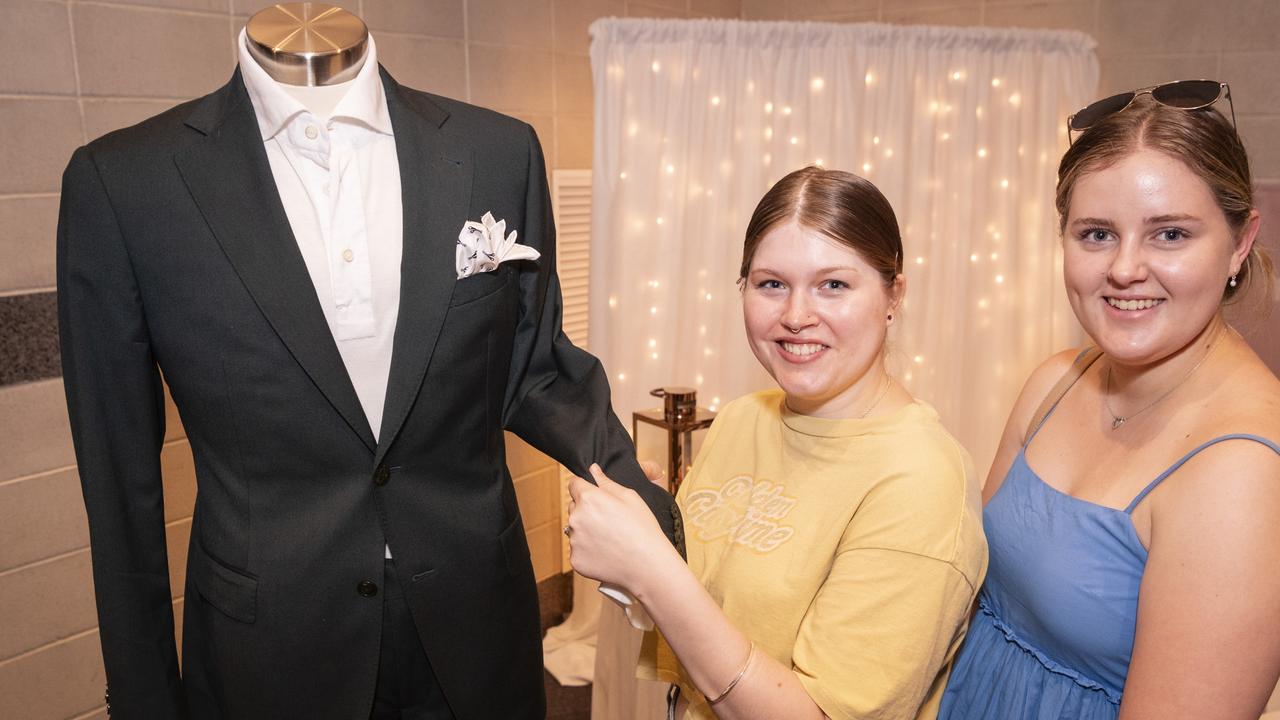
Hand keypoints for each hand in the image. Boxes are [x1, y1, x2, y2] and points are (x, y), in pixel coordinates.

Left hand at [567, 463, 677, 592]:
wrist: (647, 564)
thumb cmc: (643, 528)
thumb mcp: (630, 497)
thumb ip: (606, 482)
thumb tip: (593, 469)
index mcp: (588, 498)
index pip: (574, 484)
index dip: (586, 488)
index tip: (597, 497)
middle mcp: (575, 518)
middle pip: (574, 507)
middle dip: (587, 510)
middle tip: (609, 520)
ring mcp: (574, 540)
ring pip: (575, 529)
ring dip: (587, 531)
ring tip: (610, 538)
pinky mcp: (575, 559)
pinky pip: (578, 550)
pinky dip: (588, 550)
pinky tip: (607, 552)